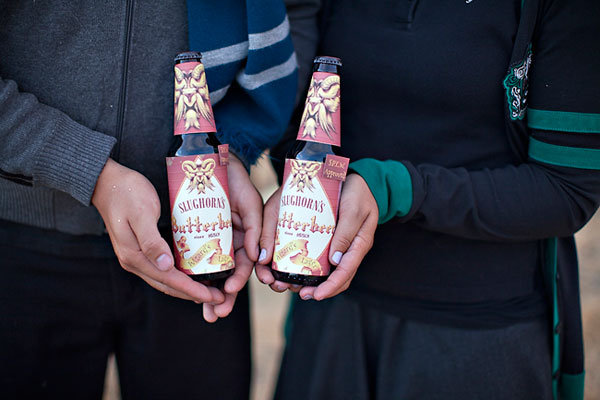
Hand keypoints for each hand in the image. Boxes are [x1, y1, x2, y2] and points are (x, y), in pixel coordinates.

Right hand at [92, 158, 223, 303]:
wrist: (106, 181)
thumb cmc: (126, 192)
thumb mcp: (141, 213)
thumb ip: (151, 241)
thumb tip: (165, 266)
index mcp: (135, 255)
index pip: (169, 280)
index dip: (192, 290)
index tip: (212, 296)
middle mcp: (134, 261)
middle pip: (168, 285)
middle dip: (193, 293)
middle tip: (218, 297)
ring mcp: (136, 256)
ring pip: (165, 279)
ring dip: (186, 287)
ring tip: (209, 289)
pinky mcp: (140, 249)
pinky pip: (162, 269)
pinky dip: (179, 275)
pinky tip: (192, 272)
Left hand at [203, 154, 262, 321]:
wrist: (217, 161)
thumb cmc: (239, 182)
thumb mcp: (252, 205)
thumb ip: (257, 230)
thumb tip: (259, 258)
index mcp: (247, 240)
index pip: (244, 266)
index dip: (238, 281)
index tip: (229, 292)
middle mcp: (231, 244)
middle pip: (227, 276)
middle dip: (222, 297)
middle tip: (216, 315)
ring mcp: (214, 241)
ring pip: (211, 271)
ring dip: (207, 292)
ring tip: (204, 311)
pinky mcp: (197, 234)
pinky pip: (194, 255)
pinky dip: (192, 272)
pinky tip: (185, 286)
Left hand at [256, 173, 377, 299]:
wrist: (356, 178)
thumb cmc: (357, 192)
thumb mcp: (353, 209)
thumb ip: (345, 233)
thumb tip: (334, 260)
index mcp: (359, 244)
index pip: (346, 272)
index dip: (331, 286)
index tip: (316, 295)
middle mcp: (350, 250)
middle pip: (336, 278)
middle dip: (317, 289)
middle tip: (298, 293)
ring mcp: (340, 246)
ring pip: (327, 272)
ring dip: (309, 282)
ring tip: (290, 286)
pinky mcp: (329, 240)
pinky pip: (320, 259)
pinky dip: (307, 267)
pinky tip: (292, 270)